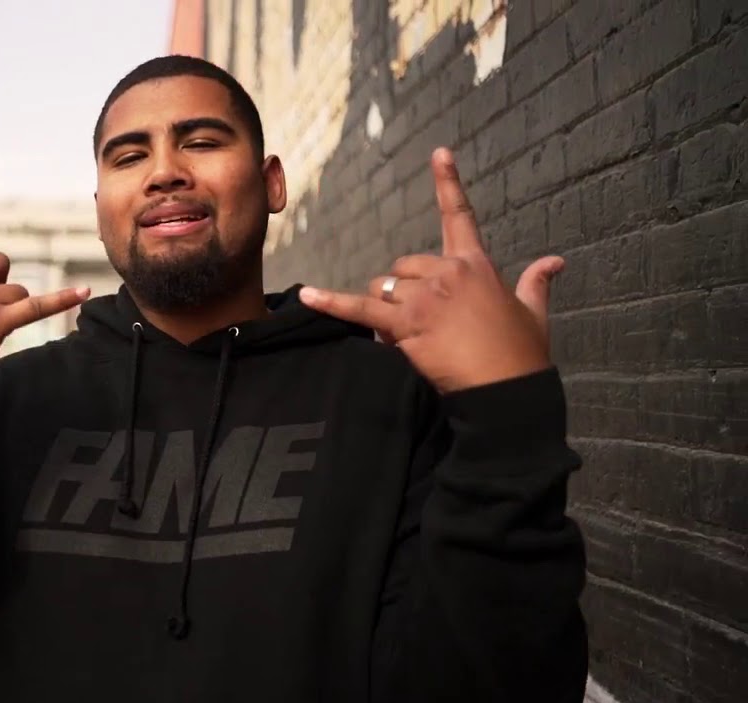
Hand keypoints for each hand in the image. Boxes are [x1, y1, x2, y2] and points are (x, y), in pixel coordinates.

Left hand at [299, 148, 562, 393]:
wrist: (508, 390)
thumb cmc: (522, 355)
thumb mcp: (534, 313)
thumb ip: (536, 282)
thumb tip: (555, 261)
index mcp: (476, 265)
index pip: (459, 216)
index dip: (448, 182)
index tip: (438, 153)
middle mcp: (446, 273)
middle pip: (403, 267)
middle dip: (403, 292)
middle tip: (421, 323)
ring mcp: (424, 298)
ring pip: (384, 290)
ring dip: (387, 310)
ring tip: (408, 337)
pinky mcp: (405, 324)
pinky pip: (359, 309)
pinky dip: (332, 303)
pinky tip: (307, 296)